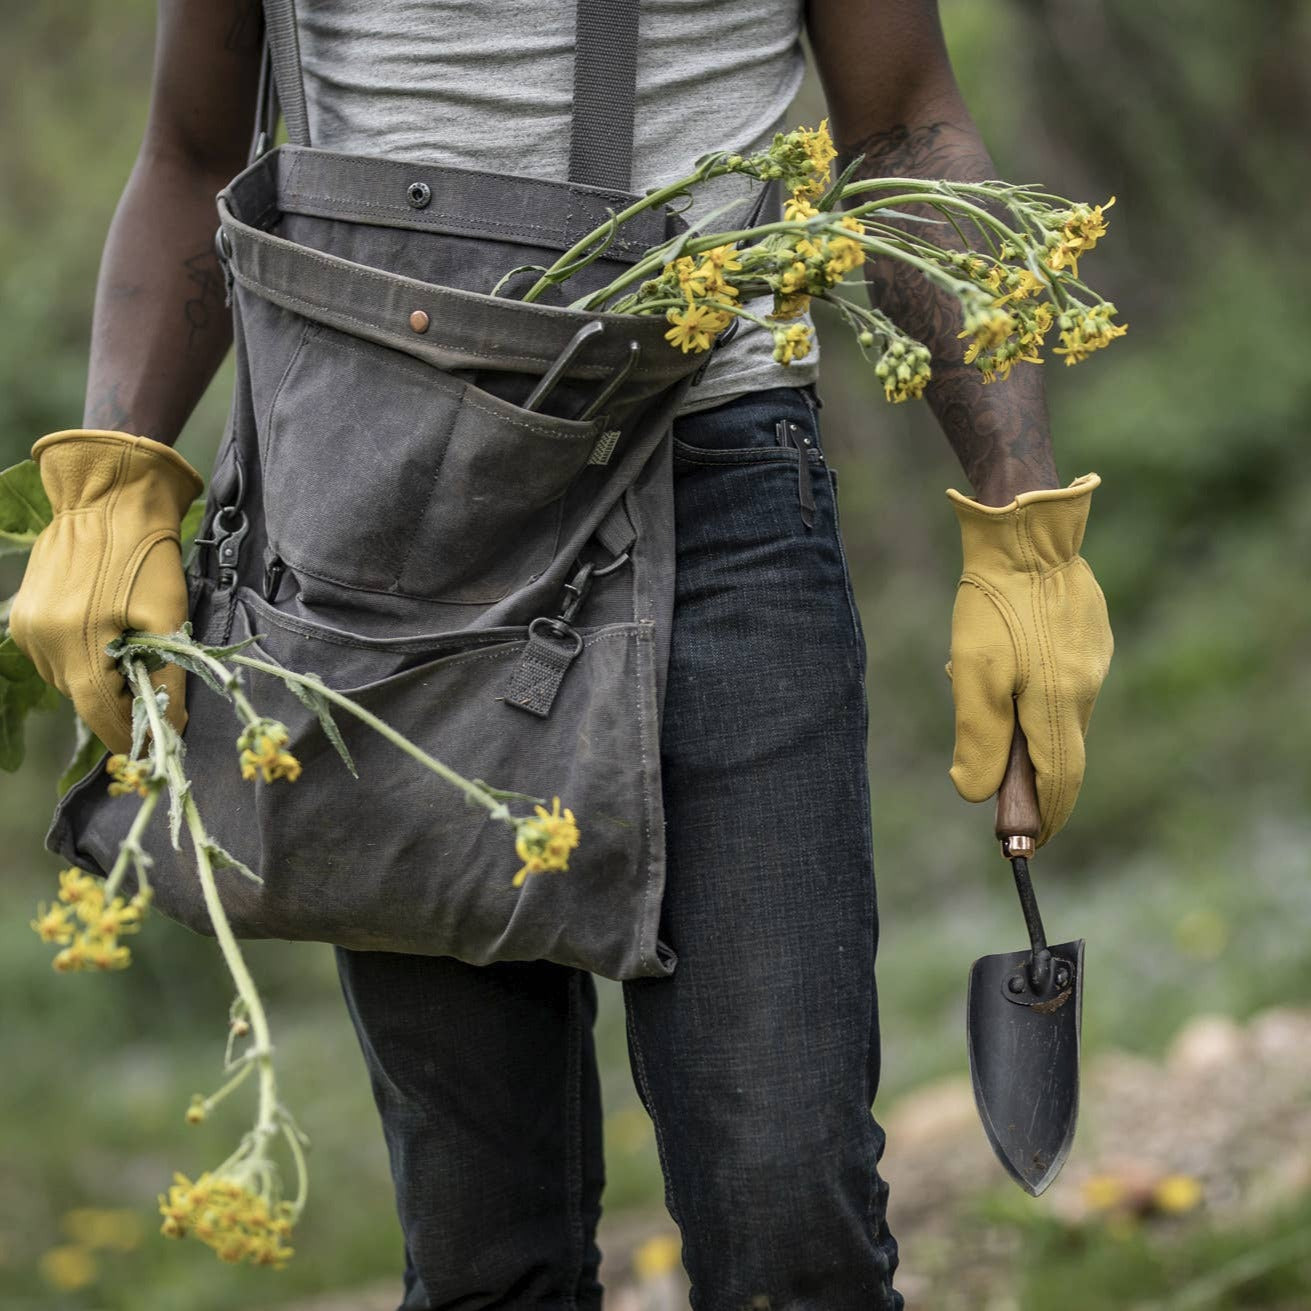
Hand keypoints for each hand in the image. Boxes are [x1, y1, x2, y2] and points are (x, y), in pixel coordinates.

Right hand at [9, 429, 202, 754]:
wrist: (108, 497)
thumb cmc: (146, 555)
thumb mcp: (168, 618)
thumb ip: (167, 677)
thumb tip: (171, 726)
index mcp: (76, 644)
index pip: (100, 715)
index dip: (129, 736)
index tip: (155, 747)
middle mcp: (42, 642)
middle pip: (84, 699)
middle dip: (121, 705)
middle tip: (157, 697)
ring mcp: (27, 628)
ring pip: (68, 679)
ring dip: (101, 680)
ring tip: (133, 655)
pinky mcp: (24, 614)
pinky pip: (55, 655)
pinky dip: (82, 658)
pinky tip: (107, 635)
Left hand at [944, 472, 1112, 845]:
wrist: (1025, 533)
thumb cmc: (993, 603)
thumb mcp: (973, 674)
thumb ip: (978, 738)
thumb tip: (975, 793)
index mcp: (1061, 704)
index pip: (1060, 781)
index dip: (1044, 817)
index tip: (1026, 844)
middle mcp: (1086, 687)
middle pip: (1058, 750)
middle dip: (1025, 770)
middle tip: (991, 779)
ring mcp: (1093, 660)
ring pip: (1055, 712)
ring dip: (1020, 718)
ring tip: (973, 680)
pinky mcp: (1091, 636)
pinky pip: (1060, 679)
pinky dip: (1030, 687)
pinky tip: (1000, 656)